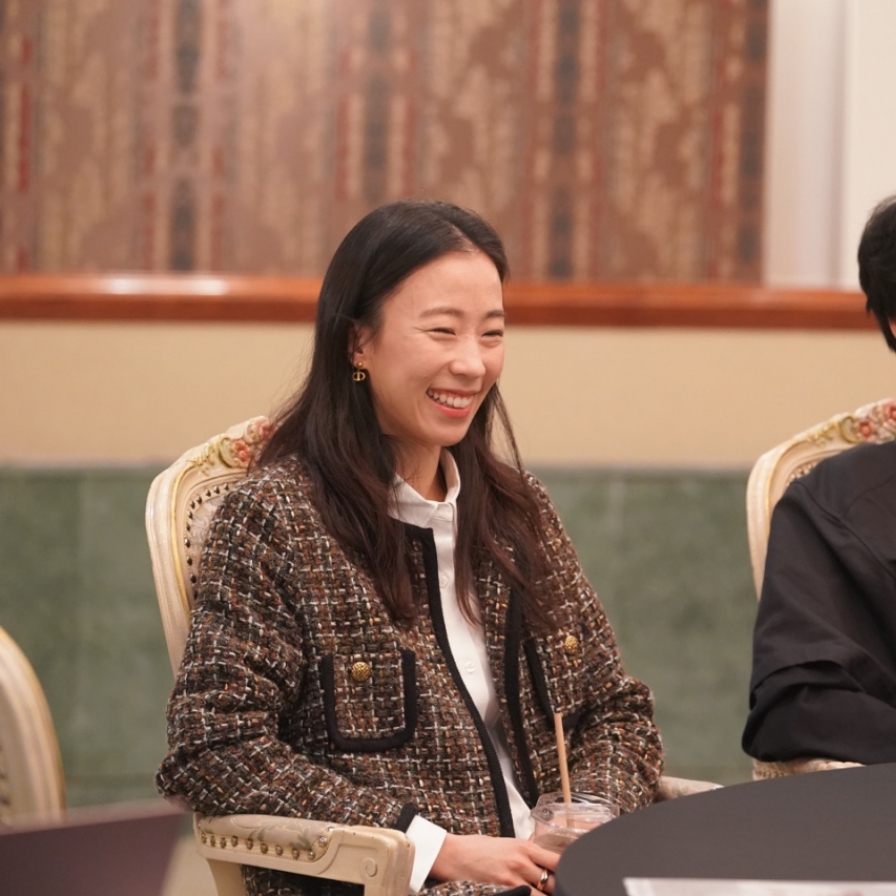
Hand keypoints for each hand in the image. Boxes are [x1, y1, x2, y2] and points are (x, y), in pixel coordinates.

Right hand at [430, 833, 559, 892]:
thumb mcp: (509, 844)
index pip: (557, 860)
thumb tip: (540, 856)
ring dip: (547, 893)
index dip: (569, 870)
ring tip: (550, 893)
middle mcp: (524, 858)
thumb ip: (526, 852)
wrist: (461, 854)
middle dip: (560, 887)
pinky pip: (527, 895)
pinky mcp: (506, 884)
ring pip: (543, 890)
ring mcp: (515, 872)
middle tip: (566, 889)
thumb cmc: (483, 849)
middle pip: (553, 878)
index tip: (576, 876)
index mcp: (526, 846)